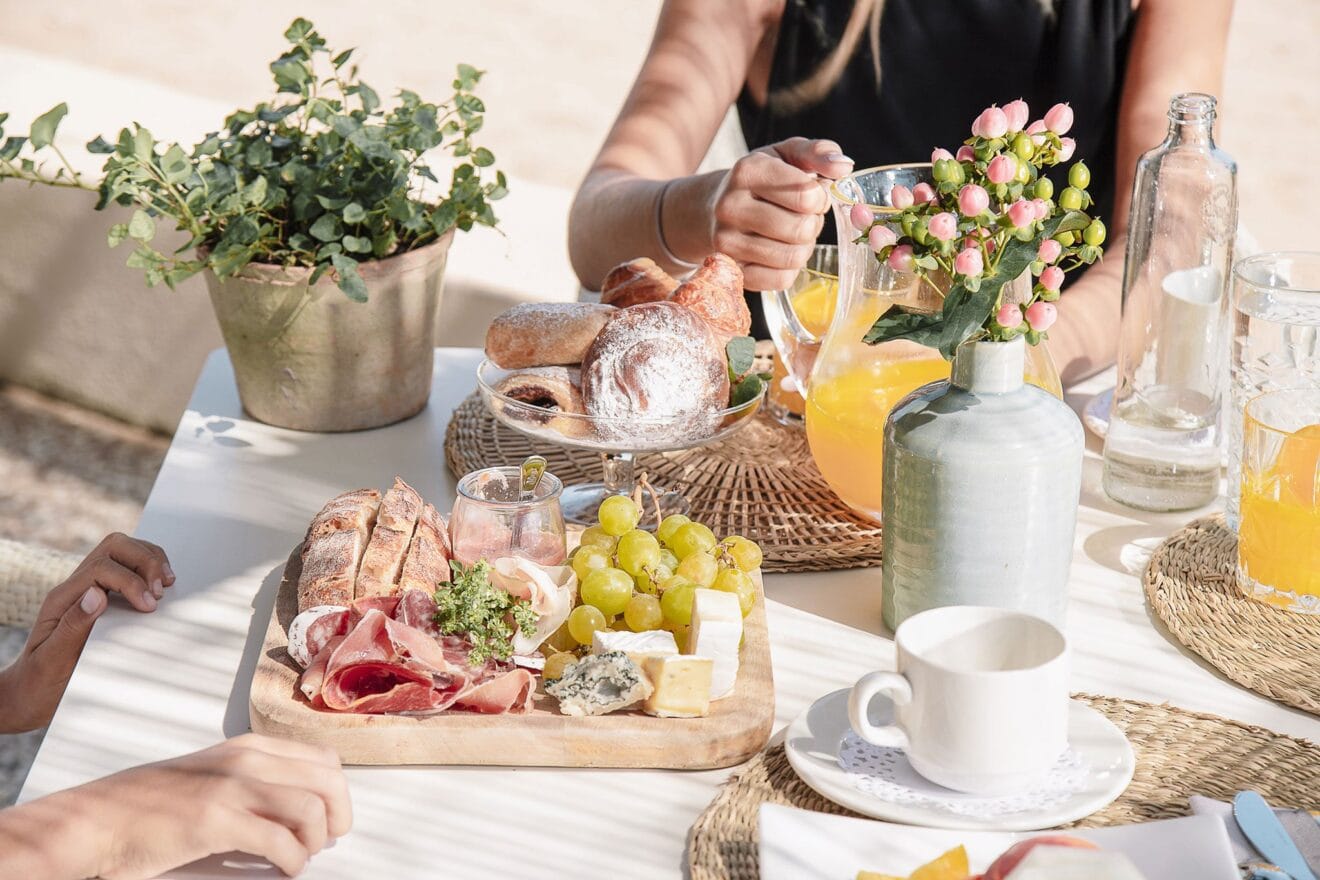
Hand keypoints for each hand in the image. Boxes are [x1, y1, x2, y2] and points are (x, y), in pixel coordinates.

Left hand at [0, 533, 173, 732]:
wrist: (31, 694)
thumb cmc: (41, 681)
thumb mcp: (52, 659)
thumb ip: (72, 625)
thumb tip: (97, 594)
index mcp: (62, 599)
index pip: (101, 568)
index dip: (132, 581)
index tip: (150, 605)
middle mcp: (76, 588)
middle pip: (114, 547)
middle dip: (145, 561)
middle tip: (161, 590)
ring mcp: (90, 589)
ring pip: (123, 551)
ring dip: (150, 561)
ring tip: (165, 586)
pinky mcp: (104, 597)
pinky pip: (128, 568)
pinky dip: (150, 571)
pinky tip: (160, 589)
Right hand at [16, 734, 351, 878]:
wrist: (96, 821)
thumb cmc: (150, 805)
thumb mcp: (213, 775)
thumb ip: (254, 779)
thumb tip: (301, 803)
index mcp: (249, 745)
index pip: (324, 758)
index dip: (337, 792)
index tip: (331, 817)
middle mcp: (247, 758)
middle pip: (329, 780)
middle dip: (339, 815)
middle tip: (326, 840)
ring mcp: (232, 786)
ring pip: (313, 808)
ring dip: (316, 841)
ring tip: (301, 856)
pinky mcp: (216, 820)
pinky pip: (283, 843)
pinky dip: (294, 862)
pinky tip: (286, 869)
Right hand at [707, 137, 852, 290]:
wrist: (715, 205)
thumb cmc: (762, 180)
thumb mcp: (788, 155)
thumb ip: (820, 152)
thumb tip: (843, 167)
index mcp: (747, 171)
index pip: (807, 195)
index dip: (820, 197)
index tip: (811, 194)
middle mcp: (730, 206)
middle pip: (802, 229)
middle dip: (813, 223)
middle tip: (803, 216)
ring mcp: (726, 242)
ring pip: (793, 257)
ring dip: (803, 247)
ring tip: (792, 233)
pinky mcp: (732, 270)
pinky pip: (781, 280)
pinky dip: (790, 268)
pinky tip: (779, 251)